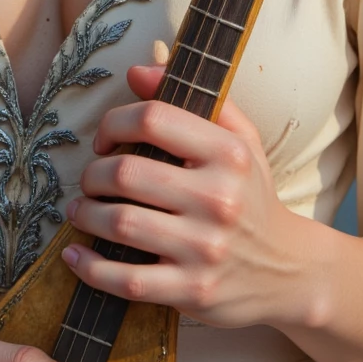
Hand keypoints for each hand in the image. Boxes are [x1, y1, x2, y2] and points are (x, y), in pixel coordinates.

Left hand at [61, 63, 311, 330]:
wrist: (286, 270)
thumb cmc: (250, 195)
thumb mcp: (239, 139)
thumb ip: (194, 97)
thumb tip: (138, 70)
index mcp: (228, 154)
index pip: (152, 119)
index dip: (115, 123)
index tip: (105, 140)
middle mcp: (218, 199)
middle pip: (127, 172)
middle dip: (94, 174)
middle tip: (90, 180)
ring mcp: (205, 249)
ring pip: (121, 224)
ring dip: (86, 214)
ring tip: (80, 209)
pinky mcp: (193, 291)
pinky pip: (126, 280)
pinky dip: (90, 267)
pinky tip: (76, 254)